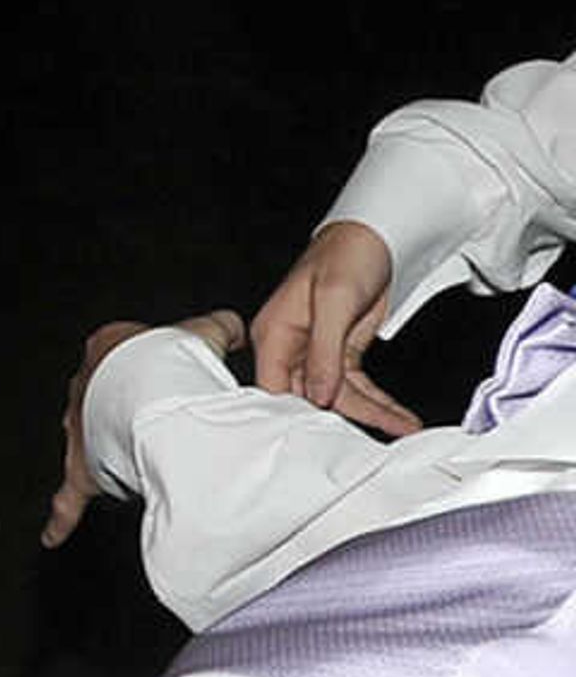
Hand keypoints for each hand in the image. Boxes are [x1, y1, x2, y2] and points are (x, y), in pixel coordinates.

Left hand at [40, 310, 241, 548]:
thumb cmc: (168, 358)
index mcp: (104, 353)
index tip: (172, 383)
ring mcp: (78, 433)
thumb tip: (232, 327)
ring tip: (139, 467)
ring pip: (88, 447)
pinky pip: (68, 499)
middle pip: (102, 406)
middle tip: (158, 426)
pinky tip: (54, 534)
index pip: (120, 362)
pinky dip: (62, 517)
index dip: (151, 373)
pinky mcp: (80, 470)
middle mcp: (82, 393)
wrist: (151, 386)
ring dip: (109, 456)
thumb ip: (219, 327)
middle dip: (126, 416)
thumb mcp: (203, 331)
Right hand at [248, 218, 417, 432]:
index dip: (294, 414)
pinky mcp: (342, 352)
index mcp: (275, 334)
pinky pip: (357, 386)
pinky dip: (379, 401)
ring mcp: (317, 351)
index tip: (322, 437)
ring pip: (338, 396)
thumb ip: (324, 351)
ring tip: (403, 428)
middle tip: (371, 440)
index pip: (274, 387)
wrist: (377, 235)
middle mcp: (292, 347)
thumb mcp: (334, 299)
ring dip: (371, 413)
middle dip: (343, 419)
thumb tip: (319, 395)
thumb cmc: (346, 254)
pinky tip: (398, 417)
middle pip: (309, 397)